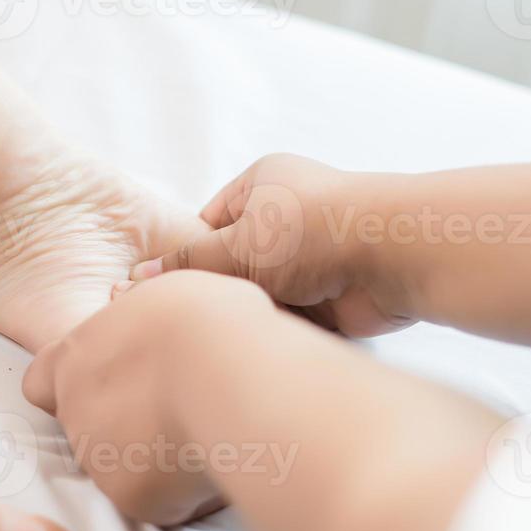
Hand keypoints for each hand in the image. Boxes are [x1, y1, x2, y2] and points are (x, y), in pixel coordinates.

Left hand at [23, 272, 274, 526]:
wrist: (228, 375)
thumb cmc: (207, 323)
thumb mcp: (166, 298)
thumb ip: (143, 324)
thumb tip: (160, 331)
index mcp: (76, 353)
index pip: (42, 381)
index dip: (68, 389)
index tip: (110, 387)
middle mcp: (74, 406)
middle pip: (87, 426)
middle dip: (123, 428)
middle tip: (176, 412)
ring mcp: (95, 454)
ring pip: (121, 467)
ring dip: (153, 460)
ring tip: (204, 432)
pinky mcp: (127, 496)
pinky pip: (158, 501)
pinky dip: (183, 492)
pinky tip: (214, 462)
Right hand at [130, 154, 414, 337]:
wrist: (395, 255)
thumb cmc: (314, 230)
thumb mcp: (237, 244)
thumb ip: (188, 265)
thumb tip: (135, 279)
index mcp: (262, 186)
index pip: (206, 225)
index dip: (187, 258)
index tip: (164, 291)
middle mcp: (286, 218)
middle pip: (234, 264)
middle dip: (223, 291)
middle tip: (195, 318)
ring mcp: (310, 259)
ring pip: (261, 296)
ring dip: (254, 312)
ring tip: (233, 332)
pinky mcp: (330, 298)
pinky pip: (290, 320)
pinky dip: (280, 332)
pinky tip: (266, 344)